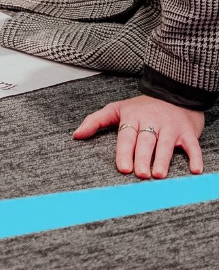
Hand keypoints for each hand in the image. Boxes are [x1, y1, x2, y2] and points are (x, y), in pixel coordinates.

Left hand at [74, 94, 204, 178]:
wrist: (173, 94)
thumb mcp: (116, 109)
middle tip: (140, 174)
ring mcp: (170, 127)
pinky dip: (194, 157)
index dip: (125, 152)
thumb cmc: (142, 107)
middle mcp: (152, 122)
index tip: (123, 167)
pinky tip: (194, 169)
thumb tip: (75, 135)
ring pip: (166, 144)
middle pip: (146, 141)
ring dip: (163, 160)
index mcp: (133, 117)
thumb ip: (95, 121)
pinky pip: (192, 145)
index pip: (127, 136)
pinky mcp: (187, 132)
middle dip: (142, 157)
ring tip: (159, 175)